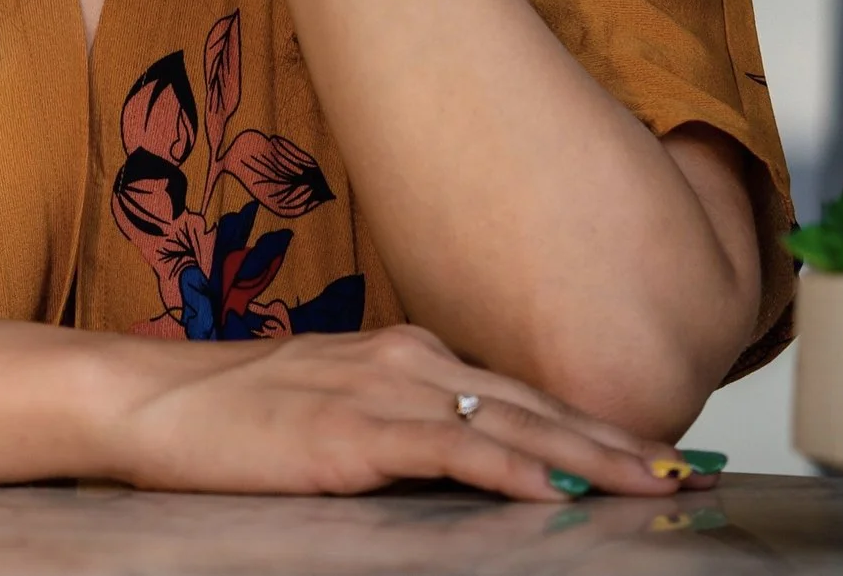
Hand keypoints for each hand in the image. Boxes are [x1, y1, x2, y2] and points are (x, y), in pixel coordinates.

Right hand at [102, 323, 719, 500]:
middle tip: (686, 470)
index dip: (594, 423)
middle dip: (618, 440)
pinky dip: (515, 467)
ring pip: (514, 422)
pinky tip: (557, 488)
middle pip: (538, 401)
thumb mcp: (338, 410)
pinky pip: (456, 449)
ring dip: (592, 457)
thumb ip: (405, 426)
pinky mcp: (357, 432)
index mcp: (411, 353)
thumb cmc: (237, 415)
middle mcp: (413, 359)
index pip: (522, 390)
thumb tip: (469, 460)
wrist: (156, 401)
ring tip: (652, 483)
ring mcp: (387, 390)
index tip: (655, 452)